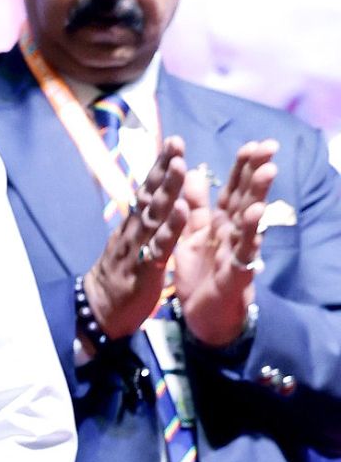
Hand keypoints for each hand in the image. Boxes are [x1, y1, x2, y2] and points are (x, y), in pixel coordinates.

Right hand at [84, 136, 189, 339]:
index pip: (148, 191)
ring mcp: (136, 248)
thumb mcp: (131, 246)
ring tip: (180, 166)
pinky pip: (159, 245)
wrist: (99, 313)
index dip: (160, 167)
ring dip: (168, 189)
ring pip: (154, 215)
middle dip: (164, 168)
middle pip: (150, 195)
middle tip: (176, 142)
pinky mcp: (144, 269)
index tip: (173, 142)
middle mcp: (133, 231)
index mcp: (133, 226)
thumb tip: (150, 200)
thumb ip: (142, 224)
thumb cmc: (120, 279)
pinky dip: (171, 227)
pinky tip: (183, 211)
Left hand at [175, 140, 277, 347]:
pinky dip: (250, 234)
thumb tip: (197, 175)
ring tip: (267, 172)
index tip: (253, 144)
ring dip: (258, 196)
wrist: (201, 317)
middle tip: (269, 147)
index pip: (232, 191)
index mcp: (219, 224)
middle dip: (256, 173)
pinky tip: (256, 216)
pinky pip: (244, 251)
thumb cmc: (200, 275)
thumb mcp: (191, 237)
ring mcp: (237, 252)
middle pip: (245, 198)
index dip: (242, 169)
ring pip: (249, 221)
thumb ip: (195, 208)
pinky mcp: (236, 272)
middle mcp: (232, 234)